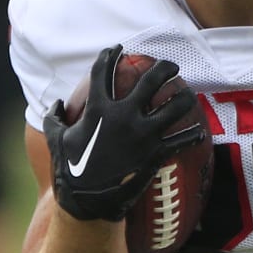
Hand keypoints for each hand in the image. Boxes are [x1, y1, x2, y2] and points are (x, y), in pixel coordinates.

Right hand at [44, 44, 206, 222]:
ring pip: (175, 106)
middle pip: (151, 81)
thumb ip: (53, 119)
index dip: (110, 55)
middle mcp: (123, 116)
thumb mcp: (55, 140)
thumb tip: (56, 104)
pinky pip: (183, 140)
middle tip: (171, 66)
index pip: (103, 71)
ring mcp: (142, 134)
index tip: (118, 49)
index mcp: (98, 109)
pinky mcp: (156, 153)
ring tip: (188, 95)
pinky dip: (193, 135)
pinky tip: (199, 132)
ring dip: (185, 97)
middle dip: (164, 68)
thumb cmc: (70, 171)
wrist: (87, 202)